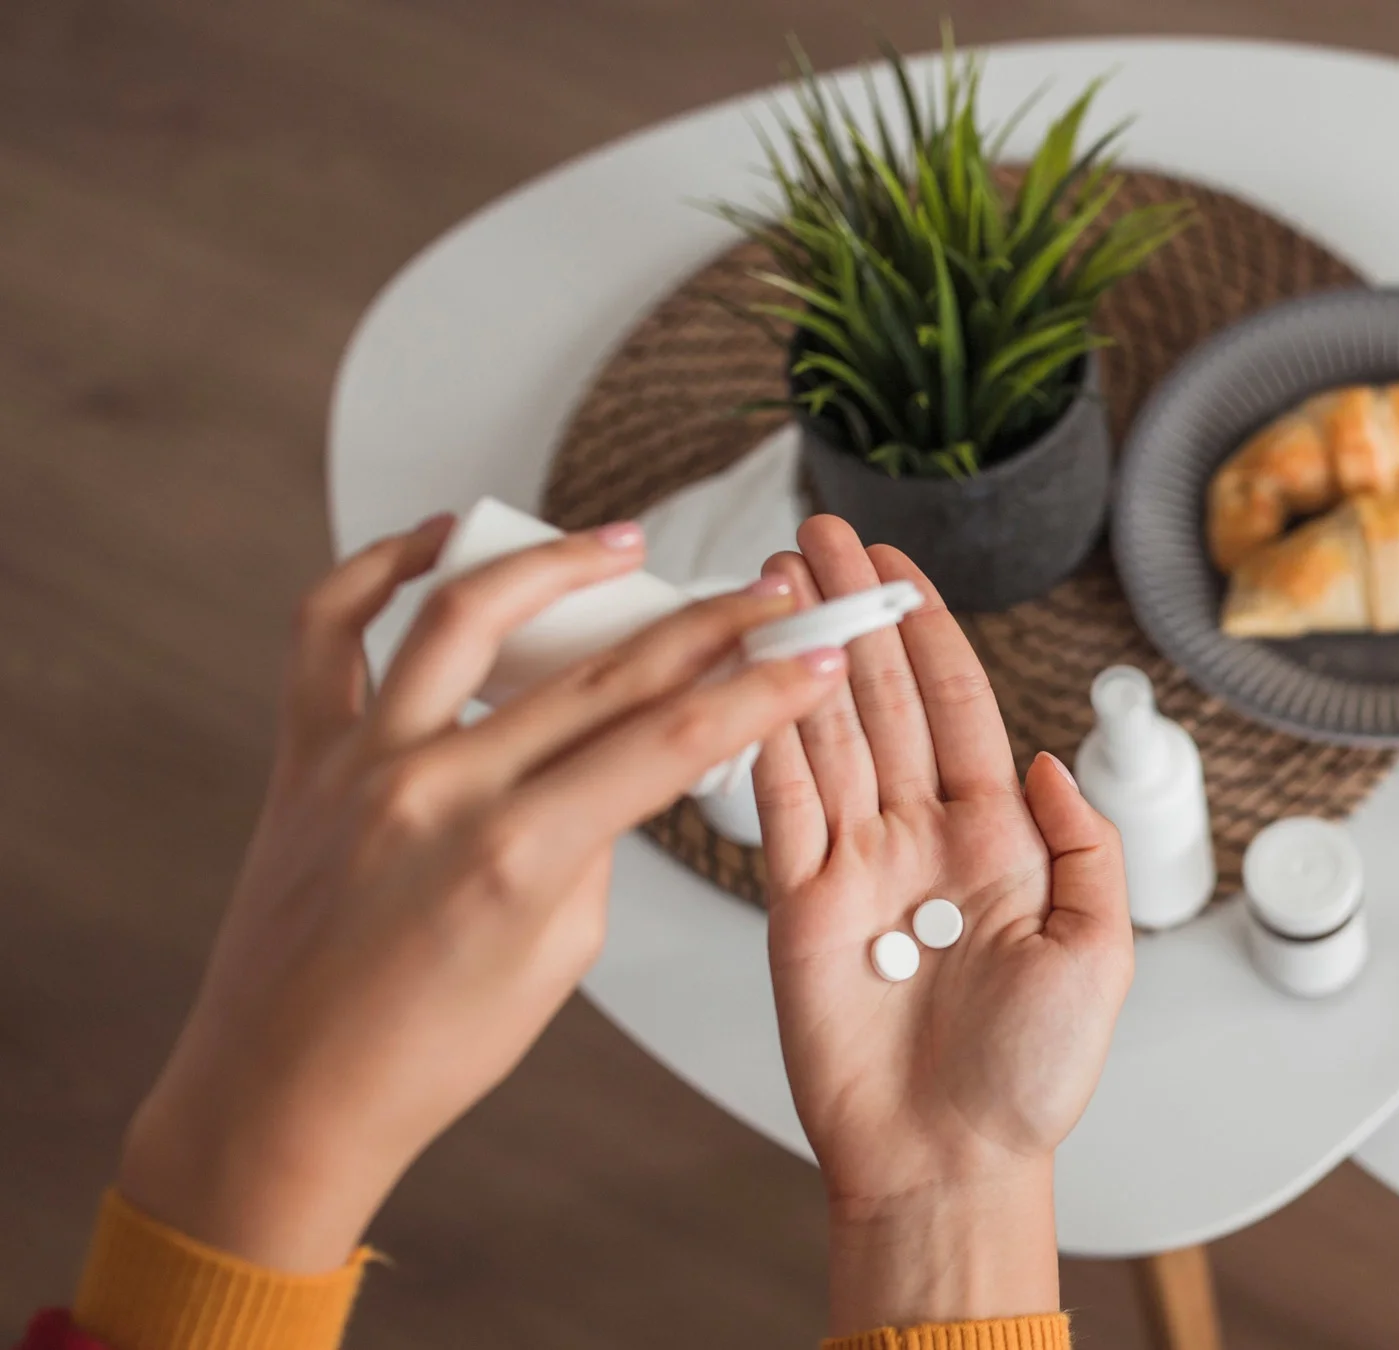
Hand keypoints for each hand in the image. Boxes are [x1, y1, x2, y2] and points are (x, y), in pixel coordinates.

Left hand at [119, 515, 848, 1271]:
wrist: (283, 1095)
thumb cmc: (426, 1054)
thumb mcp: (558, 959)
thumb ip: (593, 845)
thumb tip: (612, 762)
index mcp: (518, 856)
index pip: (673, 743)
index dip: (759, 691)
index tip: (812, 655)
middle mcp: (439, 791)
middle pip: (603, 673)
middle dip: (704, 621)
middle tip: (763, 588)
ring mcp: (363, 763)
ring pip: (466, 613)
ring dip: (558, 564)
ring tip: (622, 543)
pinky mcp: (302, 756)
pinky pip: (329, 630)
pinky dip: (382, 567)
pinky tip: (444, 538)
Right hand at [754, 517, 1132, 1332]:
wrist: (952, 1161)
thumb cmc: (1034, 1077)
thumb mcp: (1100, 948)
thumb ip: (1084, 845)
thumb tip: (1047, 757)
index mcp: (998, 840)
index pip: (957, 708)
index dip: (926, 632)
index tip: (897, 564)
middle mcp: (922, 839)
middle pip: (882, 701)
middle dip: (853, 614)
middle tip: (820, 539)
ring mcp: (857, 867)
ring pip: (824, 736)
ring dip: (800, 657)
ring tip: (775, 580)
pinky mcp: (800, 906)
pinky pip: (779, 807)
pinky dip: (763, 738)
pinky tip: (748, 674)